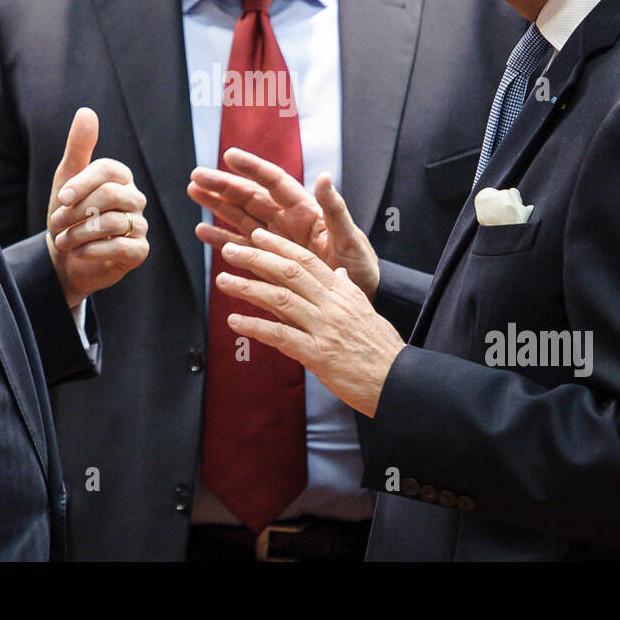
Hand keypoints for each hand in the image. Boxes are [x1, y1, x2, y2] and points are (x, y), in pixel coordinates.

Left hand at [46, 108, 148, 306]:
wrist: (66, 258)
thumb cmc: (68, 215)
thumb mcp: (66, 180)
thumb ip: (78, 147)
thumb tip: (87, 111)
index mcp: (120, 178)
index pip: (108, 170)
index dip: (82, 183)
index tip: (61, 198)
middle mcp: (135, 199)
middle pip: (111, 195)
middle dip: (77, 211)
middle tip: (56, 223)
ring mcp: (140, 225)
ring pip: (113, 222)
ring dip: (79, 233)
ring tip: (63, 240)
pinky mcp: (139, 251)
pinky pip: (120, 247)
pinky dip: (92, 250)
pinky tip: (78, 252)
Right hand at [187, 147, 379, 298]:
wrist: (360, 296)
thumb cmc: (360, 266)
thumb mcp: (350, 238)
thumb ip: (334, 209)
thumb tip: (324, 176)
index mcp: (306, 211)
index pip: (274, 182)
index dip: (252, 168)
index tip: (230, 155)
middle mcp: (287, 221)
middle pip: (250, 197)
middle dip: (223, 185)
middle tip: (197, 176)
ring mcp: (276, 240)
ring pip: (240, 216)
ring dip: (217, 205)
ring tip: (193, 192)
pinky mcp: (269, 261)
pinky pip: (240, 246)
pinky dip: (221, 239)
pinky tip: (203, 230)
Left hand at [216, 228, 404, 417]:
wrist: (397, 382)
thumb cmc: (381, 348)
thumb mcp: (366, 311)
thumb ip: (347, 290)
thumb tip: (337, 273)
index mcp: (343, 292)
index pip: (306, 260)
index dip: (278, 246)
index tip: (256, 237)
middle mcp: (332, 304)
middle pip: (288, 272)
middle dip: (255, 258)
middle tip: (229, 251)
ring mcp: (324, 328)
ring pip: (279, 299)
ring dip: (247, 288)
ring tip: (223, 280)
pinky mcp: (317, 355)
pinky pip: (280, 336)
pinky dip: (255, 326)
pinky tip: (234, 320)